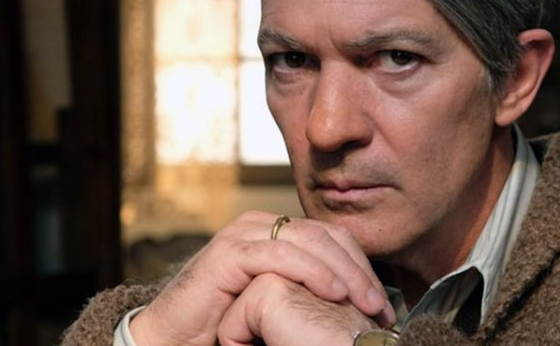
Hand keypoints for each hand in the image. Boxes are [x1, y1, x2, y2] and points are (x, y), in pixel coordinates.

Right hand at [130, 211, 394, 345]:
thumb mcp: (281, 303)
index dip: (362, 265)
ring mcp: (243, 234)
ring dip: (343, 272)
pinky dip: (311, 272)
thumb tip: (363, 302)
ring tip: (365, 301)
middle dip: (359, 270)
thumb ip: (310, 290)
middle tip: (382, 304)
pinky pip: (279, 255)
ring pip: (308, 241)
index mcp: (277, 232)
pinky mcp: (229, 252)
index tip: (383, 300)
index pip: (332, 236)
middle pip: (326, 235)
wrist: (176, 338)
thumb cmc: (228, 324)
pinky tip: (334, 292)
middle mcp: (261, 225)